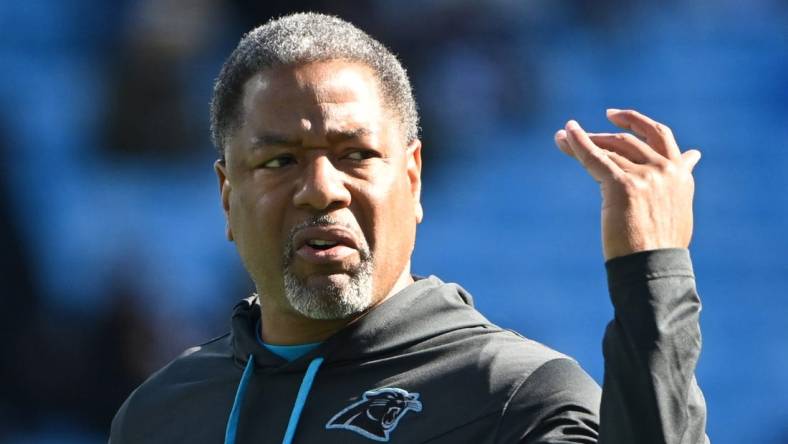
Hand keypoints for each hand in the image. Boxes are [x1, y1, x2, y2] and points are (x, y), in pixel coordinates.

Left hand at [554, 109, 700, 259]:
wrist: (654, 268)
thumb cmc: (662, 244)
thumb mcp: (679, 204)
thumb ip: (681, 177)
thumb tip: (693, 155)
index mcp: (679, 173)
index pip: (659, 135)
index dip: (634, 122)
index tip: (613, 117)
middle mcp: (665, 169)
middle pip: (627, 141)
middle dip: (600, 136)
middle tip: (577, 133)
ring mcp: (645, 176)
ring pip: (608, 150)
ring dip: (583, 141)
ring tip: (562, 138)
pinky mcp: (622, 185)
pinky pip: (594, 158)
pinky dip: (578, 143)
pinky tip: (564, 134)